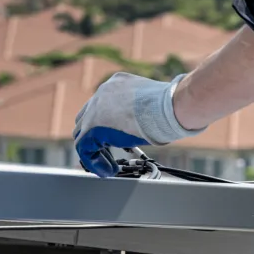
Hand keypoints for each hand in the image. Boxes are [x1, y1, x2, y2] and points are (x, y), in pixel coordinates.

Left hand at [72, 72, 202, 176]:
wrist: (169, 108)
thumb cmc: (170, 107)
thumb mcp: (150, 104)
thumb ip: (139, 111)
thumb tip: (144, 126)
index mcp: (117, 84)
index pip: (101, 105)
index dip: (105, 124)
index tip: (114, 138)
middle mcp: (102, 93)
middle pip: (87, 117)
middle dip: (96, 137)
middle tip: (107, 153)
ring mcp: (95, 109)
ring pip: (83, 132)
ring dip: (95, 150)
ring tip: (108, 165)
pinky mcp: (93, 127)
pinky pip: (85, 147)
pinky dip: (94, 160)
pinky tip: (107, 169)